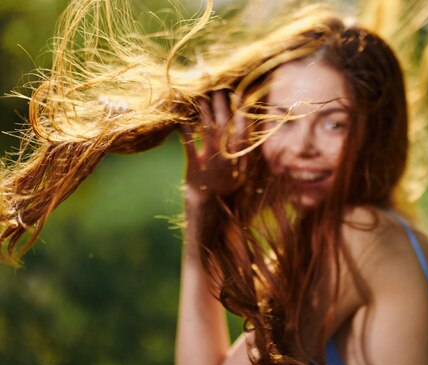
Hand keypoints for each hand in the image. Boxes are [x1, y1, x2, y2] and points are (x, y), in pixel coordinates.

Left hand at [181, 91, 244, 206]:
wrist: (212, 212)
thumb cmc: (226, 191)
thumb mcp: (240, 173)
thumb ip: (242, 153)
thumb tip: (244, 130)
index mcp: (241, 159)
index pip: (244, 129)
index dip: (242, 110)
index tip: (240, 92)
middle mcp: (228, 159)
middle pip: (226, 126)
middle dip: (221, 104)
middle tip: (216, 86)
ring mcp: (212, 165)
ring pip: (209, 133)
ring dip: (204, 112)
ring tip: (200, 95)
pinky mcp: (195, 171)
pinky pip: (189, 147)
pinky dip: (185, 131)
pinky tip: (181, 118)